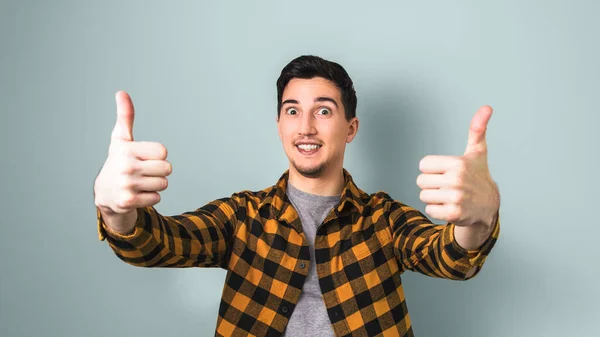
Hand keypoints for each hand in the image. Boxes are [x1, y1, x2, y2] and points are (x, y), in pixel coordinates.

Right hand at [94, 91, 171, 217]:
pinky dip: (150, 198)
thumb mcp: (121, 139)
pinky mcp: (128, 201)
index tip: (144, 157)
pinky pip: (156, 198)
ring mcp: (126, 185)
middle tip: (143, 172)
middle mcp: (125, 166)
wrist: (105, 192)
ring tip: (140, 182)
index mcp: (126, 149)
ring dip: (155, 185)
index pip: (163, 152)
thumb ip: (125, 117)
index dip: (157, 155)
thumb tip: (121, 92)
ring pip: (163, 184)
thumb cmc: (118, 161)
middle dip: (159, 171)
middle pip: (167, 168)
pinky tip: (137, 194)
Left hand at [416, 105, 499, 227]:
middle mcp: (457, 180)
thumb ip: (477, 129)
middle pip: (421, 181)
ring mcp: (456, 198)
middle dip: (431, 184)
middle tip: (448, 185)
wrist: (489, 206)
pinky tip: (450, 207)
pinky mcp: (453, 214)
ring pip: (423, 196)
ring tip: (449, 195)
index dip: (432, 169)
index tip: (447, 171)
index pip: (423, 165)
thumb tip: (487, 107)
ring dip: (433, 197)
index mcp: (458, 163)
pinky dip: (437, 210)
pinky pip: (429, 210)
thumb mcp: (477, 152)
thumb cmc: (478, 175)